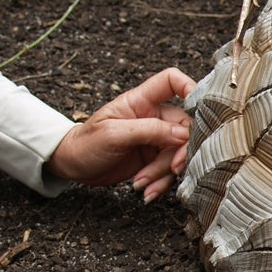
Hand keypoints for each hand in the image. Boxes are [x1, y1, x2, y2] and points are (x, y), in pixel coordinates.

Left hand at [46, 67, 196, 202]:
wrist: (73, 166)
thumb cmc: (86, 143)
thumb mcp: (113, 134)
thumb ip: (149, 130)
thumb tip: (184, 134)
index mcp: (142, 100)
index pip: (172, 81)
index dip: (190, 87)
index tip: (198, 109)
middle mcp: (153, 116)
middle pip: (184, 126)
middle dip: (178, 151)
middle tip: (171, 168)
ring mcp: (156, 138)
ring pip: (178, 152)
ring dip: (164, 172)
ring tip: (143, 183)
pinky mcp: (155, 158)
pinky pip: (169, 169)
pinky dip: (161, 182)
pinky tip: (147, 191)